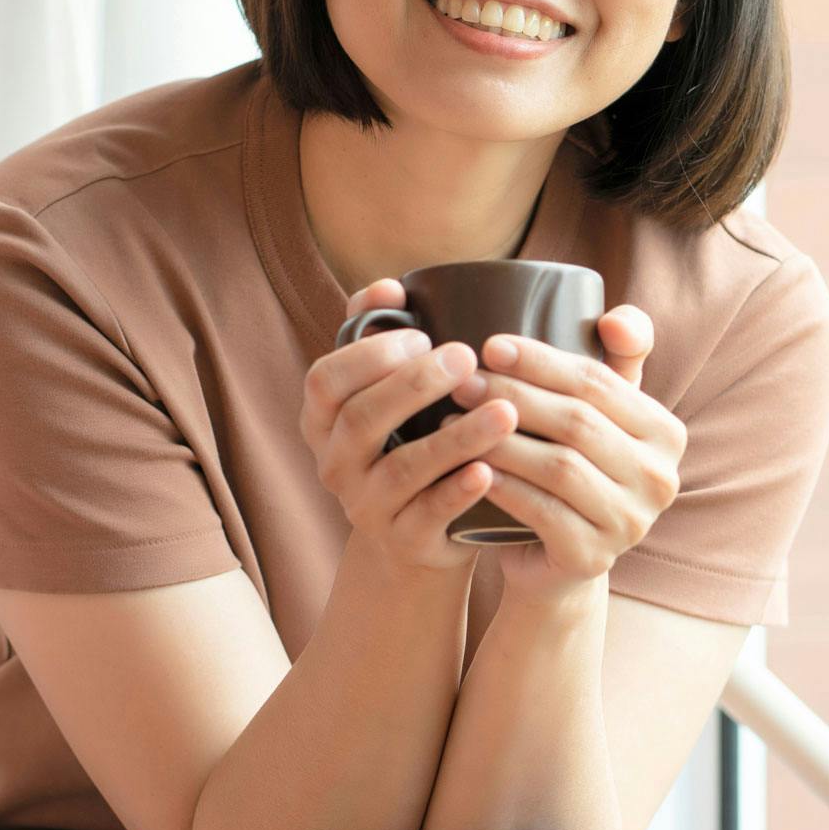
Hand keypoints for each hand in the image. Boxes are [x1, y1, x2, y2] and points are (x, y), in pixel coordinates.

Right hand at [301, 279, 517, 576]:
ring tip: (504, 411)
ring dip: (455, 436)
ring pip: (403, 468)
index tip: (419, 334)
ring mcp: (366, 506)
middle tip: (466, 357)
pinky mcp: (403, 540)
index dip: (368, 355)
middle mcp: (335, 463)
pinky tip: (489, 470)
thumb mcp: (387, 392)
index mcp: (324, 419)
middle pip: (361, 420)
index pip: (325, 381)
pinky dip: (457, 492)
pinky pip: (428, 516)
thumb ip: (380, 336)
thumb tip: (391, 288)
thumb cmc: (408, 438)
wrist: (418, 534)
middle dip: (414, 385)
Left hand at [448, 305, 685, 607]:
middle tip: (463, 383)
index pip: (599, 382)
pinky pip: (541, 511)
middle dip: (514, 395)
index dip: (542, 360)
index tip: (490, 345)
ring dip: (500, 439)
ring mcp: (632, 522)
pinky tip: (469, 467)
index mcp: (667, 434)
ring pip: (559, 465)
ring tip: (455, 420)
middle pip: (578, 421)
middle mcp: (660, 479)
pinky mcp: (594, 556)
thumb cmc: (572, 470)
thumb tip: (612, 319)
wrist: (555, 561)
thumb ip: (614, 360)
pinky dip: (502, 484)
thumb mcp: (597, 416)